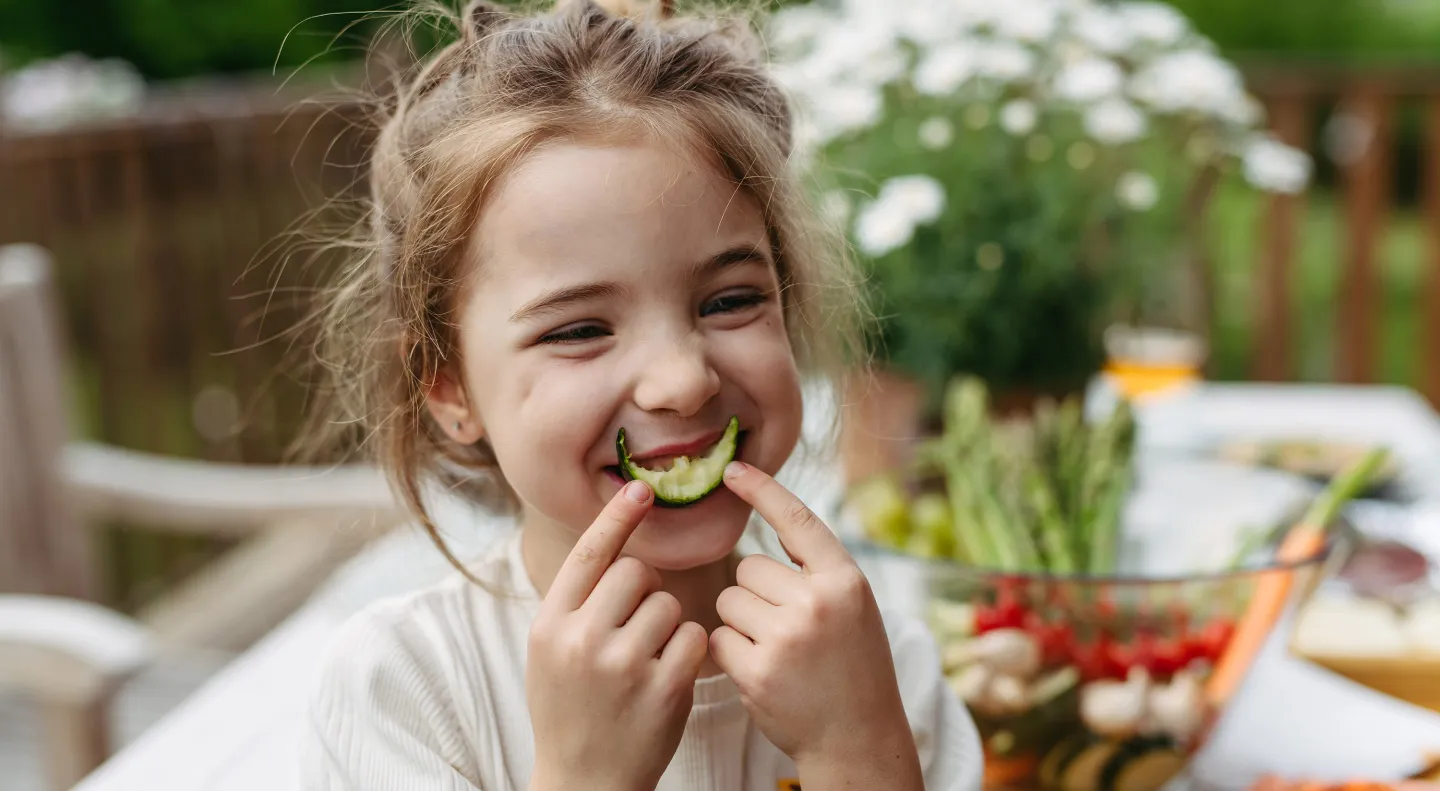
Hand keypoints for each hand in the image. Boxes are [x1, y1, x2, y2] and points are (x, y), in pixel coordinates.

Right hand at [526, 481, 708, 790]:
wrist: (584, 783)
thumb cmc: (571, 709)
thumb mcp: (550, 653)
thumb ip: (576, 604)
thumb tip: (614, 543)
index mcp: (550, 626)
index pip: (587, 556)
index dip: (616, 518)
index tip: (640, 489)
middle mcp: (582, 640)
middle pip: (637, 573)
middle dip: (644, 592)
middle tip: (634, 627)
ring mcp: (624, 666)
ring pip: (669, 604)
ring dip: (667, 625)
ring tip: (646, 661)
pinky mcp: (664, 689)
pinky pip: (694, 637)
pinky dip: (689, 651)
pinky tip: (668, 676)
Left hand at [709, 462, 921, 787]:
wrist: (857, 737)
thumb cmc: (853, 667)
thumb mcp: (853, 607)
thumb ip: (818, 569)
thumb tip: (772, 520)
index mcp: (846, 580)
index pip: (797, 519)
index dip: (763, 489)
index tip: (733, 470)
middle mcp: (818, 602)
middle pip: (748, 568)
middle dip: (756, 595)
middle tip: (788, 631)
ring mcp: (787, 637)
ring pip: (729, 601)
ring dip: (741, 623)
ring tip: (778, 652)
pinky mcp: (758, 670)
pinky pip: (718, 638)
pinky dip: (730, 653)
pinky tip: (762, 673)